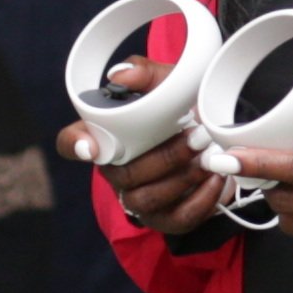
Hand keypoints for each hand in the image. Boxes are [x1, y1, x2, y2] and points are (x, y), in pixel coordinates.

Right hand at [70, 26, 239, 242]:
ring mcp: (138, 198)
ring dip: (182, 178)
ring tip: (209, 157)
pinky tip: (217, 179)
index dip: (76, 145)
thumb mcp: (170, 82)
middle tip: (196, 137)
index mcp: (108, 136)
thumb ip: (146, 73)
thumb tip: (121, 75)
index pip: (71, 142)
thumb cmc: (184, 108)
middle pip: (122, 175)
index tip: (92, 147)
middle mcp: (116, 170)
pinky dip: (201, 199)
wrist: (221, 138)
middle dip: (162, 157)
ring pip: (147, 199)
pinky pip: (177, 219)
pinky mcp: (166, 219)